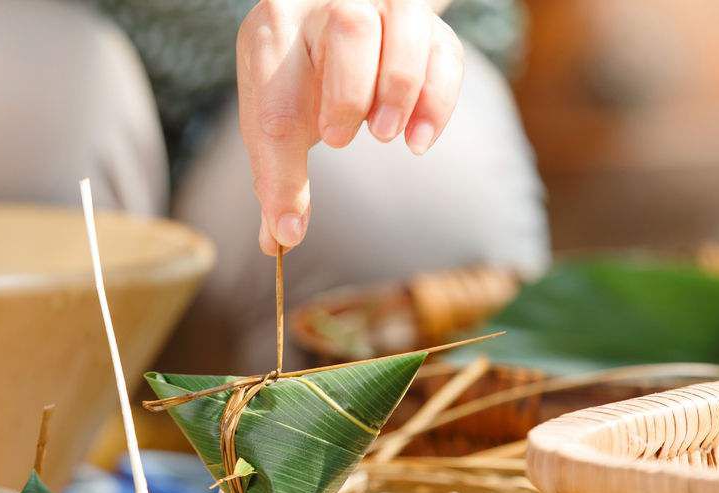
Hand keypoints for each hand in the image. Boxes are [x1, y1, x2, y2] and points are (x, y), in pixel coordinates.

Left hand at [237, 0, 463, 254]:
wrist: (331, 11)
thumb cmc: (298, 76)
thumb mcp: (274, 115)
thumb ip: (275, 177)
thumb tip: (276, 243)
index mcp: (275, 35)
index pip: (276, 102)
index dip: (280, 175)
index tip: (289, 228)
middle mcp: (326, 5)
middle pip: (348, 26)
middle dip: (349, 94)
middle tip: (342, 141)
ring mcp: (381, 3)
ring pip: (401, 24)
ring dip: (400, 88)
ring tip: (388, 137)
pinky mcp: (423, 17)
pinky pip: (443, 49)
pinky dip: (438, 98)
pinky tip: (419, 140)